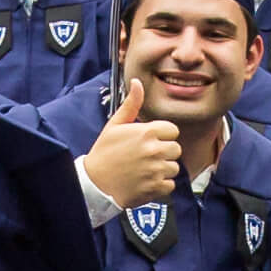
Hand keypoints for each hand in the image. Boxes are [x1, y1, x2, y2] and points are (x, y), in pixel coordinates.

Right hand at [81, 78, 180, 207]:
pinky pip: (170, 184)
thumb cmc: (104, 152)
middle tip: (146, 157)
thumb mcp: (115, 125)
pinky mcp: (155, 188)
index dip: (162, 136)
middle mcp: (154, 150)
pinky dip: (160, 185)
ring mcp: (156, 170)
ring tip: (144, 170)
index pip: (173, 131)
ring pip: (174, 167)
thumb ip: (131, 104)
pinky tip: (146, 182)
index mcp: (146, 132)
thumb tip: (137, 82)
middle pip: (176, 149)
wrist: (94, 183)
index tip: (149, 141)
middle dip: (164, 152)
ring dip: (162, 170)